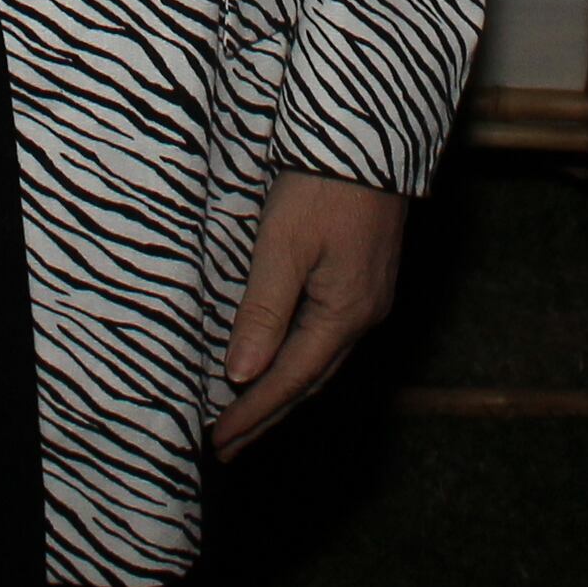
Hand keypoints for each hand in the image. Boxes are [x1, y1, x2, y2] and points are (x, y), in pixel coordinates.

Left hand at [208, 171, 405, 457]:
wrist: (370, 137)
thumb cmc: (325, 185)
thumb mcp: (283, 245)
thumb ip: (263, 311)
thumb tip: (242, 375)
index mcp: (346, 315)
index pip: (289, 380)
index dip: (252, 413)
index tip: (217, 441)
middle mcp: (364, 316)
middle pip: (308, 383)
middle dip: (267, 417)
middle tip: (227, 448)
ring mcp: (369, 299)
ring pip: (321, 364)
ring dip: (284, 394)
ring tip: (249, 419)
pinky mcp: (365, 280)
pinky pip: (329, 341)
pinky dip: (300, 364)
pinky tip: (284, 364)